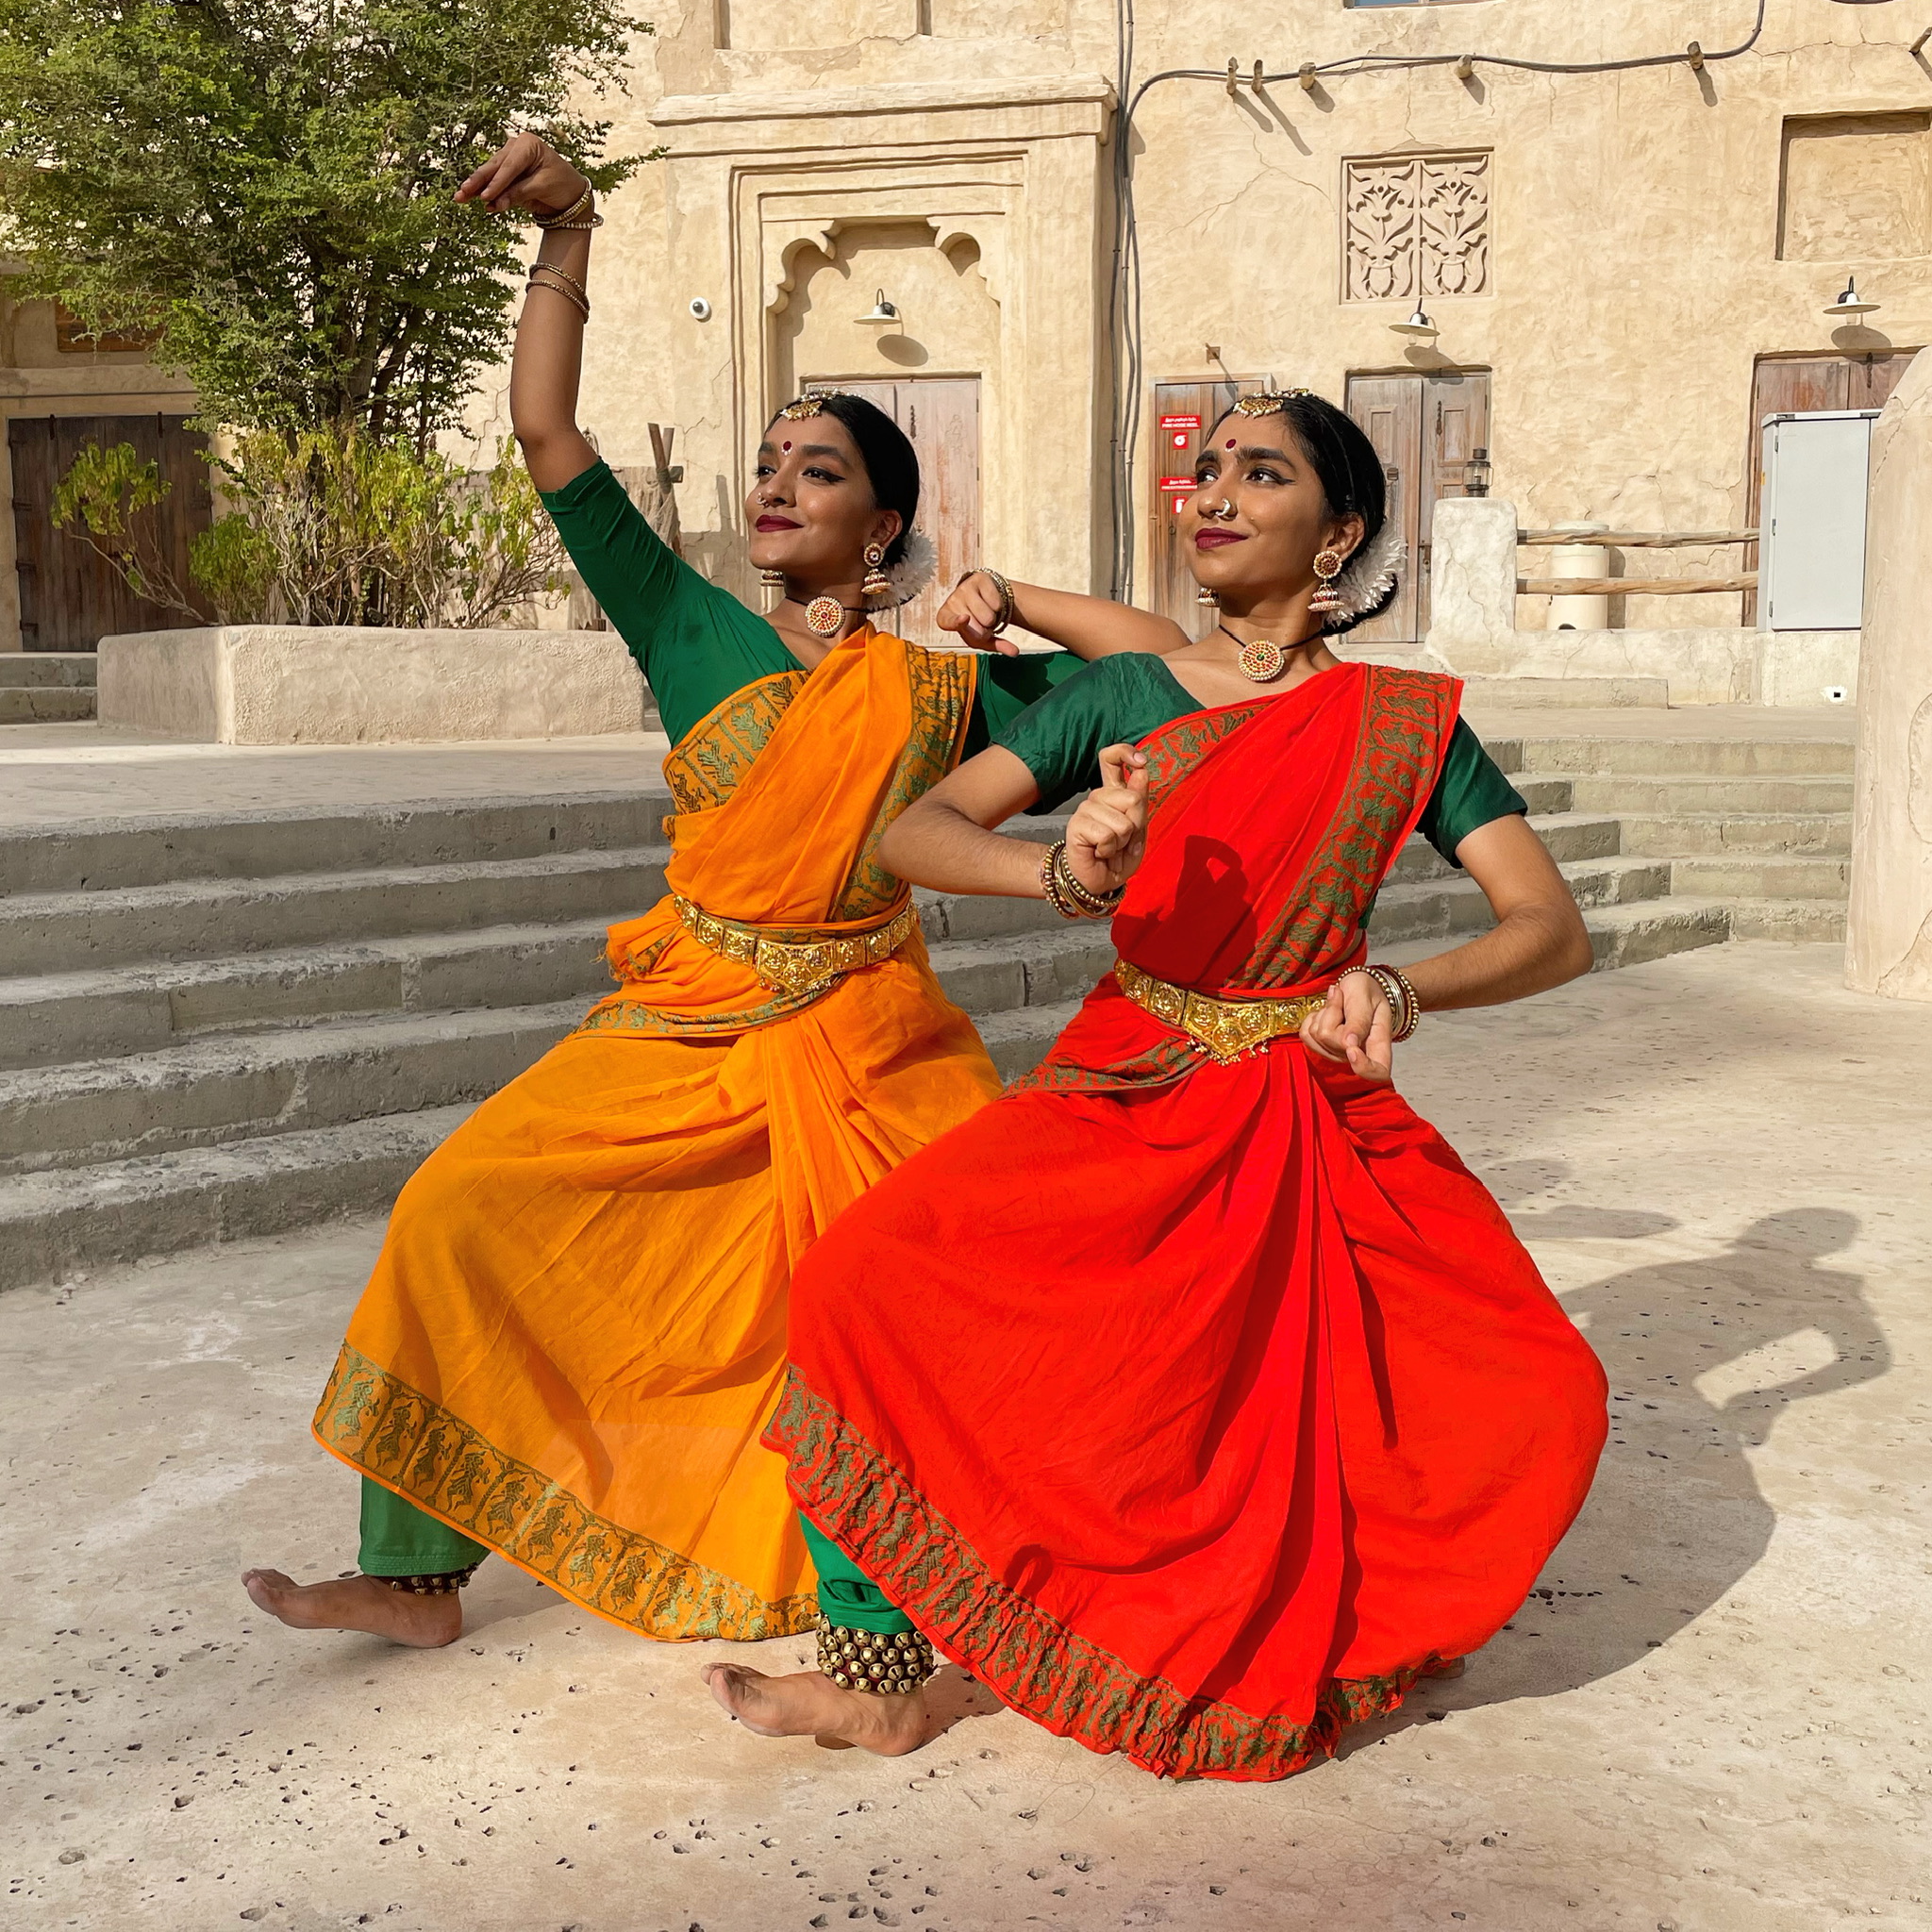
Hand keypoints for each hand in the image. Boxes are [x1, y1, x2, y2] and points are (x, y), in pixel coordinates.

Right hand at [457, 132, 589, 219]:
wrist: (572, 193)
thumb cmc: (562, 185)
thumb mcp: (542, 187)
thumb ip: (518, 193)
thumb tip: (494, 203)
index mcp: (528, 144)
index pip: (509, 166)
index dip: (496, 183)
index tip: (485, 196)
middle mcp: (516, 147)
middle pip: (495, 167)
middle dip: (478, 182)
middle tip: (463, 192)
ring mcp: (509, 159)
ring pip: (490, 174)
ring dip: (476, 187)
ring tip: (460, 197)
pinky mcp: (507, 173)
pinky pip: (494, 183)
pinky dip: (485, 192)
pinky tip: (473, 199)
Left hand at [937, 571, 1020, 655]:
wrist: (985, 599)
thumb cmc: (979, 623)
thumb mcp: (983, 638)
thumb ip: (996, 646)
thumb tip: (1015, 652)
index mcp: (945, 618)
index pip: (948, 621)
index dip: (956, 621)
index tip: (965, 618)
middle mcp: (951, 601)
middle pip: (976, 626)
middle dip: (985, 630)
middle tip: (982, 622)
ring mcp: (964, 588)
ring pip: (988, 616)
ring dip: (992, 620)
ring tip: (986, 612)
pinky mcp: (979, 579)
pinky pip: (996, 603)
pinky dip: (998, 607)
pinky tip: (991, 603)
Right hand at [1064, 744, 1147, 895]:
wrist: (1099, 881)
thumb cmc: (1118, 857)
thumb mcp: (1138, 830)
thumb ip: (1140, 802)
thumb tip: (1141, 771)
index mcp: (1114, 793)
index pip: (1112, 758)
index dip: (1125, 752)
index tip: (1140, 762)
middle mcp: (1098, 797)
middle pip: (1132, 798)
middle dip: (1136, 825)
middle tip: (1123, 841)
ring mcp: (1086, 809)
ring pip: (1122, 822)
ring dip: (1121, 842)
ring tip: (1110, 849)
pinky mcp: (1077, 825)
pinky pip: (1107, 835)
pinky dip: (1109, 850)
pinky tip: (1099, 853)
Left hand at [1300, 971, 1394, 1082]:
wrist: (1356, 987)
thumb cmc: (1366, 991)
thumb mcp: (1366, 998)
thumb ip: (1359, 1021)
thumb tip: (1350, 1044)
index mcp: (1379, 1046)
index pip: (1378, 1074)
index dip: (1363, 1067)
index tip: (1351, 1047)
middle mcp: (1358, 1055)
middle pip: (1334, 1044)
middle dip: (1334, 1014)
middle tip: (1344, 1000)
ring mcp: (1337, 1053)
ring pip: (1318, 1037)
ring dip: (1324, 1014)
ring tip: (1338, 1006)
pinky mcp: (1319, 1047)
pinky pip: (1306, 1035)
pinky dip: (1312, 1018)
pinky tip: (1326, 1012)